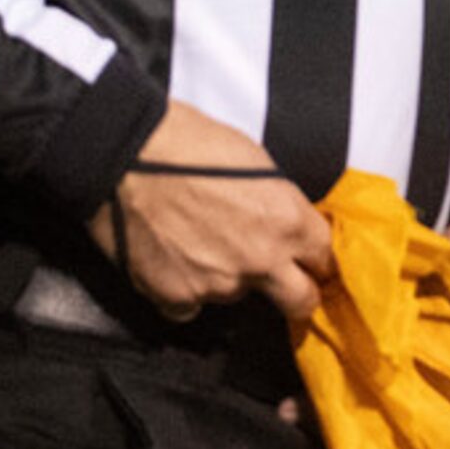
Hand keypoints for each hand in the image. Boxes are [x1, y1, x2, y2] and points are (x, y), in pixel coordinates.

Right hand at [87, 100, 333, 325]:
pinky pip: (190, 305)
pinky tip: (170, 258)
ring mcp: (219, 284)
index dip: (315, 257)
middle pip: (300, 301)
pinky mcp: (177, 297)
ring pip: (237, 296)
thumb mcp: (256, 162)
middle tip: (280, 282)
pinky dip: (184, 289)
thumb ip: (278, 203)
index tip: (308, 260)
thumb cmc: (189, 143)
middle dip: (296, 293)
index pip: (324, 257)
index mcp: (287, 220)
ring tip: (197, 241)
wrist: (126, 154)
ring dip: (227, 278)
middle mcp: (261, 259)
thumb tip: (282, 222)